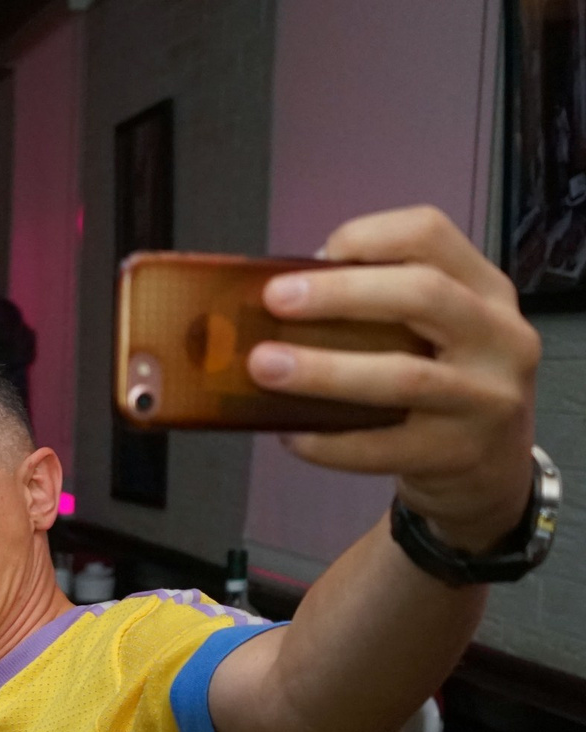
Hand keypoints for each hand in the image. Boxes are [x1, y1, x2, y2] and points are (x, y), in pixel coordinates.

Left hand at [248, 206, 541, 552]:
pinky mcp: (458, 453)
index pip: (430, 235)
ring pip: (404, 376)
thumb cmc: (445, 383)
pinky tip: (290, 433)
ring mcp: (485, 398)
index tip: (313, 257)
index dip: (367, 236)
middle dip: (341, 293)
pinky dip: (329, 441)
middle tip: (275, 301)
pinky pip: (383, 446)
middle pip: (423, 294)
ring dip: (324, 371)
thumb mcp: (437, 329)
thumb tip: (283, 295)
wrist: (491, 466)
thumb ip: (381, 305)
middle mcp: (498, 336)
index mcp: (485, 289)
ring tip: (265, 367)